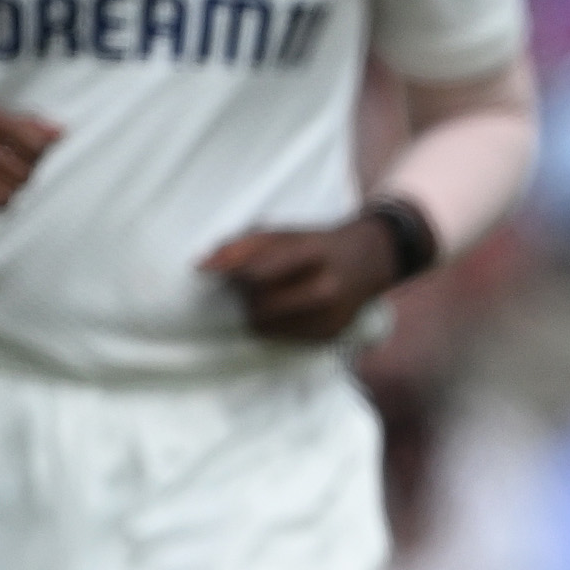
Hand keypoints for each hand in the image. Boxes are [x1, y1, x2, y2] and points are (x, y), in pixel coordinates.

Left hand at [196, 215, 410, 342]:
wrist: (367, 261)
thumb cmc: (313, 244)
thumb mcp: (281, 232)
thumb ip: (241, 246)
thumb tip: (201, 267)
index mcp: (314, 253)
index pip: (257, 272)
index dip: (233, 274)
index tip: (222, 271)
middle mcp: (327, 287)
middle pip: (258, 305)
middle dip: (247, 295)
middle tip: (253, 284)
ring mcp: (331, 315)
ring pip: (265, 327)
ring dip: (258, 313)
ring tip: (272, 296)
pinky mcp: (330, 335)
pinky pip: (281, 337)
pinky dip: (276, 325)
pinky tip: (290, 309)